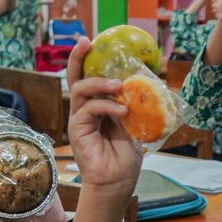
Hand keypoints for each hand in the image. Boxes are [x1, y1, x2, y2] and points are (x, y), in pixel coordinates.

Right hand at [67, 38, 141, 194]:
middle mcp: (84, 110)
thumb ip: (133, 104)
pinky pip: (89, 109)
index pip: (88, 77)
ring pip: (80, 90)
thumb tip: (146, 82)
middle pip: (75, 78)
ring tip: (120, 86)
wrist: (117, 181)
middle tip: (87, 42)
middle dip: (78, 57)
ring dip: (100, 83)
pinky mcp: (77, 130)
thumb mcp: (134, 123)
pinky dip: (107, 106)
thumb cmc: (125, 155)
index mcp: (97, 106)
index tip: (90, 40)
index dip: (86, 58)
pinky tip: (122, 112)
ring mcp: (79, 119)